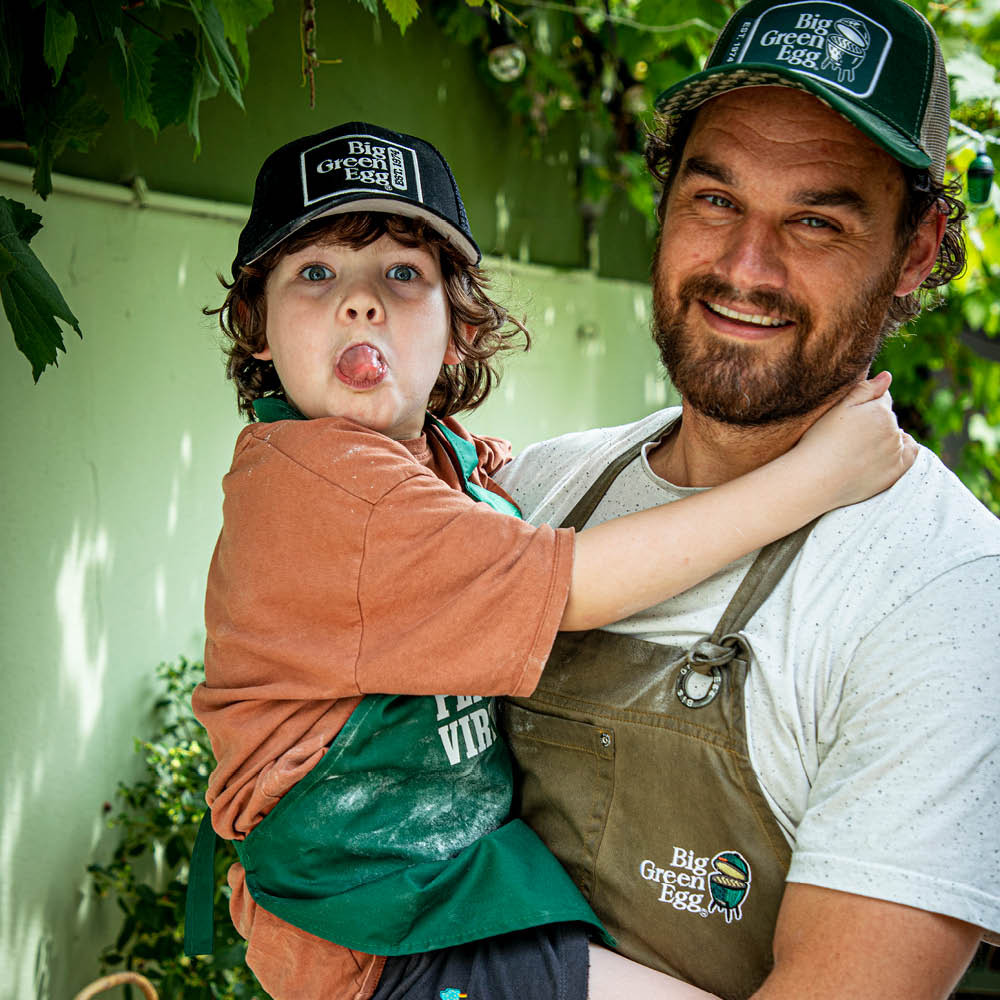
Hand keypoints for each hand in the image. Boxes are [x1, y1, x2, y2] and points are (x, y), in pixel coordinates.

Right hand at [794, 372, 916, 508]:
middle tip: (851, 436)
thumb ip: (865, 390)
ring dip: (885, 438)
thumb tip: (888, 376)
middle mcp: (893, 429)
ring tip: (859, 449)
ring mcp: (896, 451)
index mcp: (880, 410)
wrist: (815, 479)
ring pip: (897, 436)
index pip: (882, 399)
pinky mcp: (896, 470)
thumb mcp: (839, 408)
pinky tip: (884, 454)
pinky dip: (902, 450)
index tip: (850, 420)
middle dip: (876, 423)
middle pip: (889, 419)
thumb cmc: (821, 441)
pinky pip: (910, 454)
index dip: (866, 407)